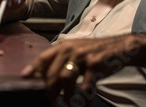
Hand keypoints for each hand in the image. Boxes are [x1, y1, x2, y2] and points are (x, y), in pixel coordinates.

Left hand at [20, 34, 145, 104]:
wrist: (121, 47)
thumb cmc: (95, 52)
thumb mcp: (76, 51)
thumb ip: (61, 60)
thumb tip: (44, 76)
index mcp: (64, 46)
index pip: (44, 56)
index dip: (34, 67)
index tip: (24, 77)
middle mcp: (71, 49)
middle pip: (53, 72)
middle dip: (49, 90)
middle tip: (49, 102)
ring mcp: (83, 56)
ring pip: (66, 79)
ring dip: (65, 96)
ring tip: (67, 105)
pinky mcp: (95, 64)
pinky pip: (85, 85)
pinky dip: (83, 98)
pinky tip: (84, 104)